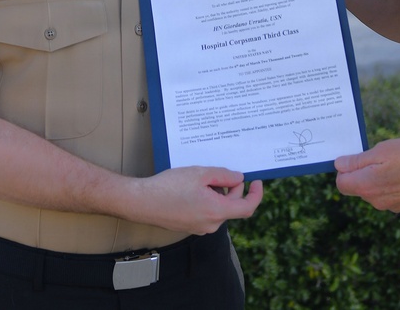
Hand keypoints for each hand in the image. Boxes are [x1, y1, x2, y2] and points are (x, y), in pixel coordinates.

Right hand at [126, 167, 263, 234]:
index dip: (256, 194)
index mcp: (217, 212)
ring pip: (219, 208)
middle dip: (234, 188)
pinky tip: (195, 187)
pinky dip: (208, 199)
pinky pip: (207, 212)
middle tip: (224, 171)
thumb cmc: (170, 187)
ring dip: (219, 192)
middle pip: (233, 206)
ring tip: (203, 178)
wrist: (142, 202)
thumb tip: (239, 179)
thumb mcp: (201, 174)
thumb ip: (225, 176)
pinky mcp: (190, 226)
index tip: (257, 181)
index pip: (247, 208)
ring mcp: (199, 228)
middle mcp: (211, 224)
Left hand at [335, 137, 399, 212]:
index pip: (341, 183)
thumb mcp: (382, 150)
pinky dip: (392, 183)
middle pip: (358, 187)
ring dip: (379, 177)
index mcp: (366, 187)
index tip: (357, 157)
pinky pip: (390, 193)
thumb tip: (338, 164)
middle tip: (379, 155)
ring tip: (396, 161)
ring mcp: (391, 205)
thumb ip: (357, 161)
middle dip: (363, 172)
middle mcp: (376, 201)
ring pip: (375, 189)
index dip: (345, 169)